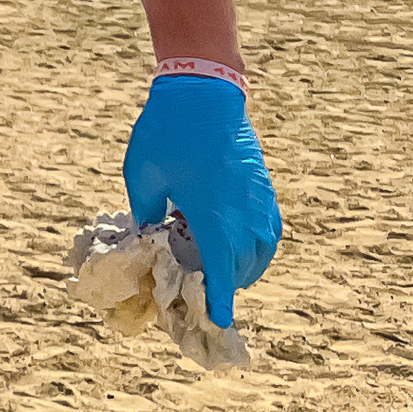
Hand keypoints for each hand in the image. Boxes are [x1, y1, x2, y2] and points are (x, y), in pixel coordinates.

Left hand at [123, 74, 281, 327]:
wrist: (203, 90)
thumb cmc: (167, 131)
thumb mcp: (142, 175)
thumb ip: (145, 211)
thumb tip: (147, 236)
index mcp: (212, 213)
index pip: (221, 268)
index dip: (220, 298)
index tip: (219, 321)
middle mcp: (243, 210)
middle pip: (245, 263)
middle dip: (229, 284)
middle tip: (205, 294)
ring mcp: (258, 196)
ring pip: (264, 247)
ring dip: (247, 265)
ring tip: (224, 272)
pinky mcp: (262, 184)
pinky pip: (270, 226)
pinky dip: (259, 243)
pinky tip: (241, 242)